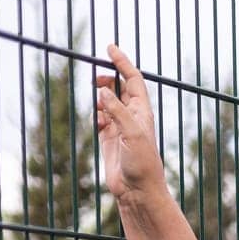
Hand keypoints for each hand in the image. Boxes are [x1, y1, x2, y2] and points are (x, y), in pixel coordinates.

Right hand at [94, 44, 164, 203]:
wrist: (138, 191)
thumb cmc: (142, 164)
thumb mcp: (133, 134)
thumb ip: (118, 111)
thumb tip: (103, 92)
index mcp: (142, 112)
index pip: (133, 80)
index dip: (122, 63)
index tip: (109, 47)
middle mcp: (133, 118)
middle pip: (121, 88)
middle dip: (109, 78)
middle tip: (95, 78)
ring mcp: (121, 128)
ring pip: (110, 103)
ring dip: (102, 96)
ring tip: (96, 96)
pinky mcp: (110, 140)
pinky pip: (101, 119)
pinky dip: (97, 114)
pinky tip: (97, 119)